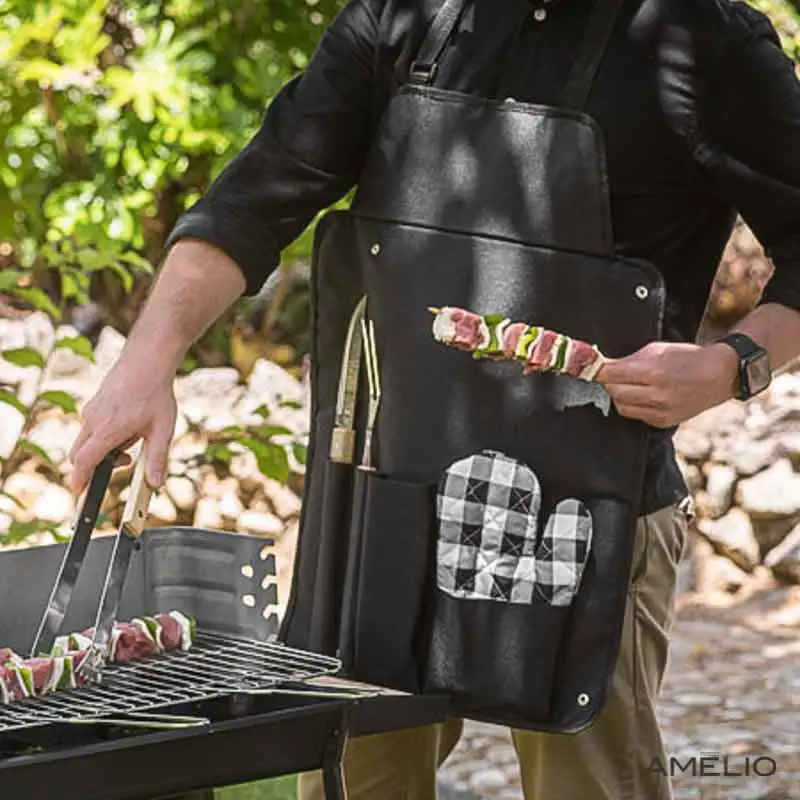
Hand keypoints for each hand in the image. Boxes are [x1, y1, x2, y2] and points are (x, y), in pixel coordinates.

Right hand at [69, 358, 176, 493]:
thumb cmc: (156, 395)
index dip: (79, 479)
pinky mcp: (92, 404)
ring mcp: (90, 411)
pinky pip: (91, 427)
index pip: (83, 461)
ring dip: (105, 448)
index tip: (79, 491)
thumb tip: (155, 484)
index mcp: (107, 430)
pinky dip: (105, 434)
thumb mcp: (162, 430)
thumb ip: (157, 458)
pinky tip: (129, 422)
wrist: (147, 362)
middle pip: (80, 454)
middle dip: (97, 465)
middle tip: (127, 459)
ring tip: (134, 435)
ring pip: (87, 440)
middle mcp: (92, 421)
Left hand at [596, 341, 738, 427]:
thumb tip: (606, 365)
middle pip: (614, 392)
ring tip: (627, 385)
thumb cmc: (689, 358)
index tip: (590, 367)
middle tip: (610, 375)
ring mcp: (660, 411)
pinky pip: (636, 415)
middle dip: (609, 383)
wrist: (720, 376)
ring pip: (622, 407)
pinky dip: (633, 405)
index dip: (598, 370)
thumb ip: (630, 359)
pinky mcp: (663, 422)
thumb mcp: (658, 349)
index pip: (612, 374)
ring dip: (619, 395)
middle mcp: (656, 394)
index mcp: (654, 372)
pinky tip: (642, 395)